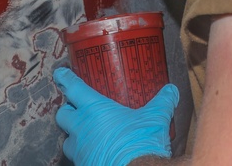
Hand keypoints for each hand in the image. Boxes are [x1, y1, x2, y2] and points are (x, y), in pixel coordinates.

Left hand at [54, 67, 177, 165]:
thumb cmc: (141, 143)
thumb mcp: (156, 118)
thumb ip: (163, 101)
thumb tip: (171, 90)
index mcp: (95, 110)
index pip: (73, 88)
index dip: (65, 79)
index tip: (60, 74)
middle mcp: (82, 129)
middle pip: (62, 115)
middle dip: (67, 111)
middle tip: (77, 109)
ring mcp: (80, 151)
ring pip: (67, 141)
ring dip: (75, 137)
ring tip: (88, 136)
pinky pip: (79, 159)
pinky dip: (85, 155)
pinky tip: (97, 154)